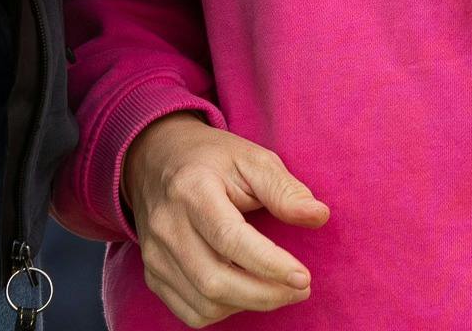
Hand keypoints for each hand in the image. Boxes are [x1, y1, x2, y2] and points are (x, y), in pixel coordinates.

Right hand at [122, 115, 326, 325]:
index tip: (303, 277)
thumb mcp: (252, 159)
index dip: (269, 264)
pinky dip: (224, 311)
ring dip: (249, 304)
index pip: (230, 239)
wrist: (155, 159)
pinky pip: (190, 312)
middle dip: (266, 294)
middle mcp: (166, 226)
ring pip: (204, 303)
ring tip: (279, 289)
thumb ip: (284, 189)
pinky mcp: (152, 274)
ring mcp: (154, 254)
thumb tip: (319, 216)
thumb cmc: (212, 160)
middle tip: (301, 289)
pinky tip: (245, 292)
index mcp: (191, 190)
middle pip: (215, 280)